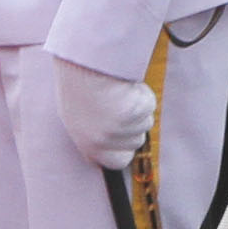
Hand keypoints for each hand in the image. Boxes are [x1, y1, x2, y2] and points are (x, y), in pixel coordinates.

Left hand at [53, 57, 157, 171]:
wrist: (82, 66)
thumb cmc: (78, 86)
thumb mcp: (79, 116)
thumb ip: (95, 134)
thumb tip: (106, 143)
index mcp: (88, 146)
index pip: (117, 162)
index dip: (123, 147)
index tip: (121, 134)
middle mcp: (105, 143)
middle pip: (136, 141)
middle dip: (132, 124)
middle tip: (116, 104)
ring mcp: (122, 130)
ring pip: (145, 122)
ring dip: (136, 107)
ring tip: (116, 92)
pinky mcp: (137, 113)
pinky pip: (149, 104)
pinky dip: (142, 94)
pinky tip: (123, 85)